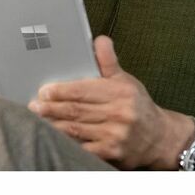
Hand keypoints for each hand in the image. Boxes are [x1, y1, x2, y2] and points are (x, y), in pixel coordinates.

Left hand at [28, 36, 190, 168]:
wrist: (160, 138)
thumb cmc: (138, 105)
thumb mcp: (126, 80)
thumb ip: (108, 61)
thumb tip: (99, 40)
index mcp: (120, 92)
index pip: (84, 90)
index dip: (61, 91)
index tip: (44, 91)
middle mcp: (119, 113)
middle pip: (77, 110)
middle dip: (52, 108)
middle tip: (33, 106)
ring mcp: (115, 135)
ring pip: (77, 130)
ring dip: (54, 125)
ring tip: (37, 120)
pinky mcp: (112, 154)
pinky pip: (84, 148)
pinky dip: (67, 144)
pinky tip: (54, 139)